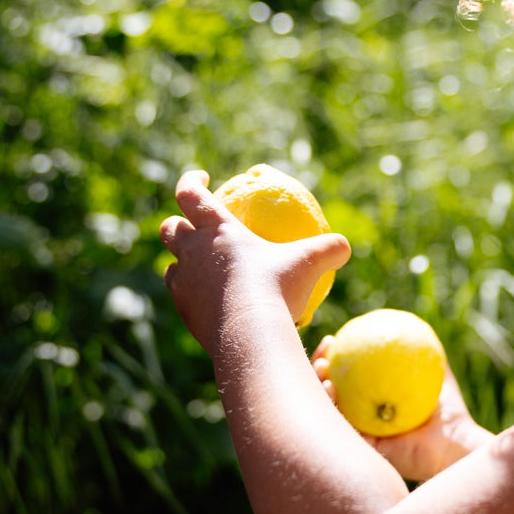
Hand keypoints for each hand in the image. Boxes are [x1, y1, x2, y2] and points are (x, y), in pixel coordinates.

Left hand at [160, 170, 350, 353]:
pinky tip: (212, 303)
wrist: (248, 334)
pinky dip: (193, 296)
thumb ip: (328, 248)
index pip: (190, 194)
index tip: (201, 179)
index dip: (190, 182)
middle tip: (194, 226)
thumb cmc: (277, 289)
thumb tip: (343, 246)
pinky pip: (182, 299)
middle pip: (170, 229)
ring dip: (182, 263)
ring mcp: (184, 283)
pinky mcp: (184, 312)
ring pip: (171, 266)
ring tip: (201, 268)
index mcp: (217, 229)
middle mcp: (193, 252)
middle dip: (178, 223)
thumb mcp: (310, 264)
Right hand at [310, 345, 493, 481]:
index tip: (331, 340)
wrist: (455, 444)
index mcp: (371, 401)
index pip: (344, 376)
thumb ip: (423, 350)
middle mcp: (361, 418)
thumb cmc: (449, 410)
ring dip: (317, 388)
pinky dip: (331, 408)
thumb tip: (408, 322)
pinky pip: (341, 428)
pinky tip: (329, 388)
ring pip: (328, 410)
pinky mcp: (362, 450)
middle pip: (328, 391)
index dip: (332, 358)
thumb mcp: (434, 371)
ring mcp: (359, 435)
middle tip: (321, 355)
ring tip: (321, 370)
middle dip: (316, 370)